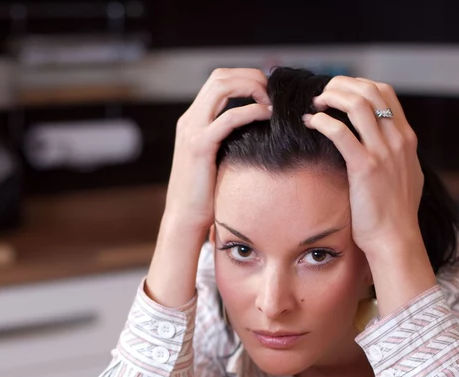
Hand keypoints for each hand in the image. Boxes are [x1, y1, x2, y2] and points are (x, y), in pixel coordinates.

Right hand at [164, 68, 271, 233]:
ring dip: (251, 87)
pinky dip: (251, 111)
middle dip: (251, 77)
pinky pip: (228, 117)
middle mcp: (190, 119)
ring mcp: (192, 130)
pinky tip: (267, 116)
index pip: (219, 81)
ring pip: (221, 86)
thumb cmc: (206, 195)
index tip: (268, 93)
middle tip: (274, 92)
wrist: (184, 218)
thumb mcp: (218, 159)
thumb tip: (258, 132)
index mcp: (193, 120)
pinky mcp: (200, 146)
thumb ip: (229, 141)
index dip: (245, 78)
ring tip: (271, 101)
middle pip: (220, 76)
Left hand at [305, 77, 435, 316]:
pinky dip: (321, 121)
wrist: (395, 238)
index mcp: (406, 139)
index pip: (385, 92)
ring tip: (315, 104)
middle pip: (370, 91)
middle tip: (322, 94)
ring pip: (356, 104)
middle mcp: (397, 140)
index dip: (359, 84)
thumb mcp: (405, 175)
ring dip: (331, 97)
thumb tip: (382, 142)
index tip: (340, 91)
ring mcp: (383, 152)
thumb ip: (395, 154)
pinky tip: (310, 123)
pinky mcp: (365, 166)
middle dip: (342, 85)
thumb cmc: (395, 213)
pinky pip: (340, 132)